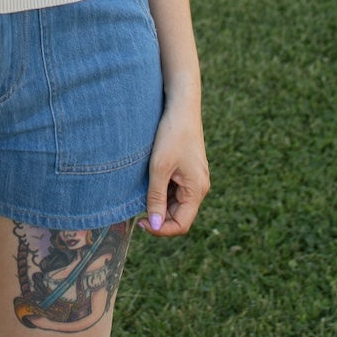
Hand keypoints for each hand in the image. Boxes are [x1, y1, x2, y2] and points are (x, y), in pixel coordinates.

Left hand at [141, 97, 208, 237]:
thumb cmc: (171, 135)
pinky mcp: (188, 171)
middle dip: (158, 215)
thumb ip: (156, 198)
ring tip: (142, 189)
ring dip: (159, 202)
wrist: (180, 107)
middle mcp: (199, 187)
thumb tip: (155, 225)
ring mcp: (194, 179)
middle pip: (178, 215)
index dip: (161, 229)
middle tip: (136, 206)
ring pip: (175, 203)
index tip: (140, 222)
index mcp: (197, 190)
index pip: (181, 224)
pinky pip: (175, 190)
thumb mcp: (159, 168)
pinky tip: (149, 179)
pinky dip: (162, 190)